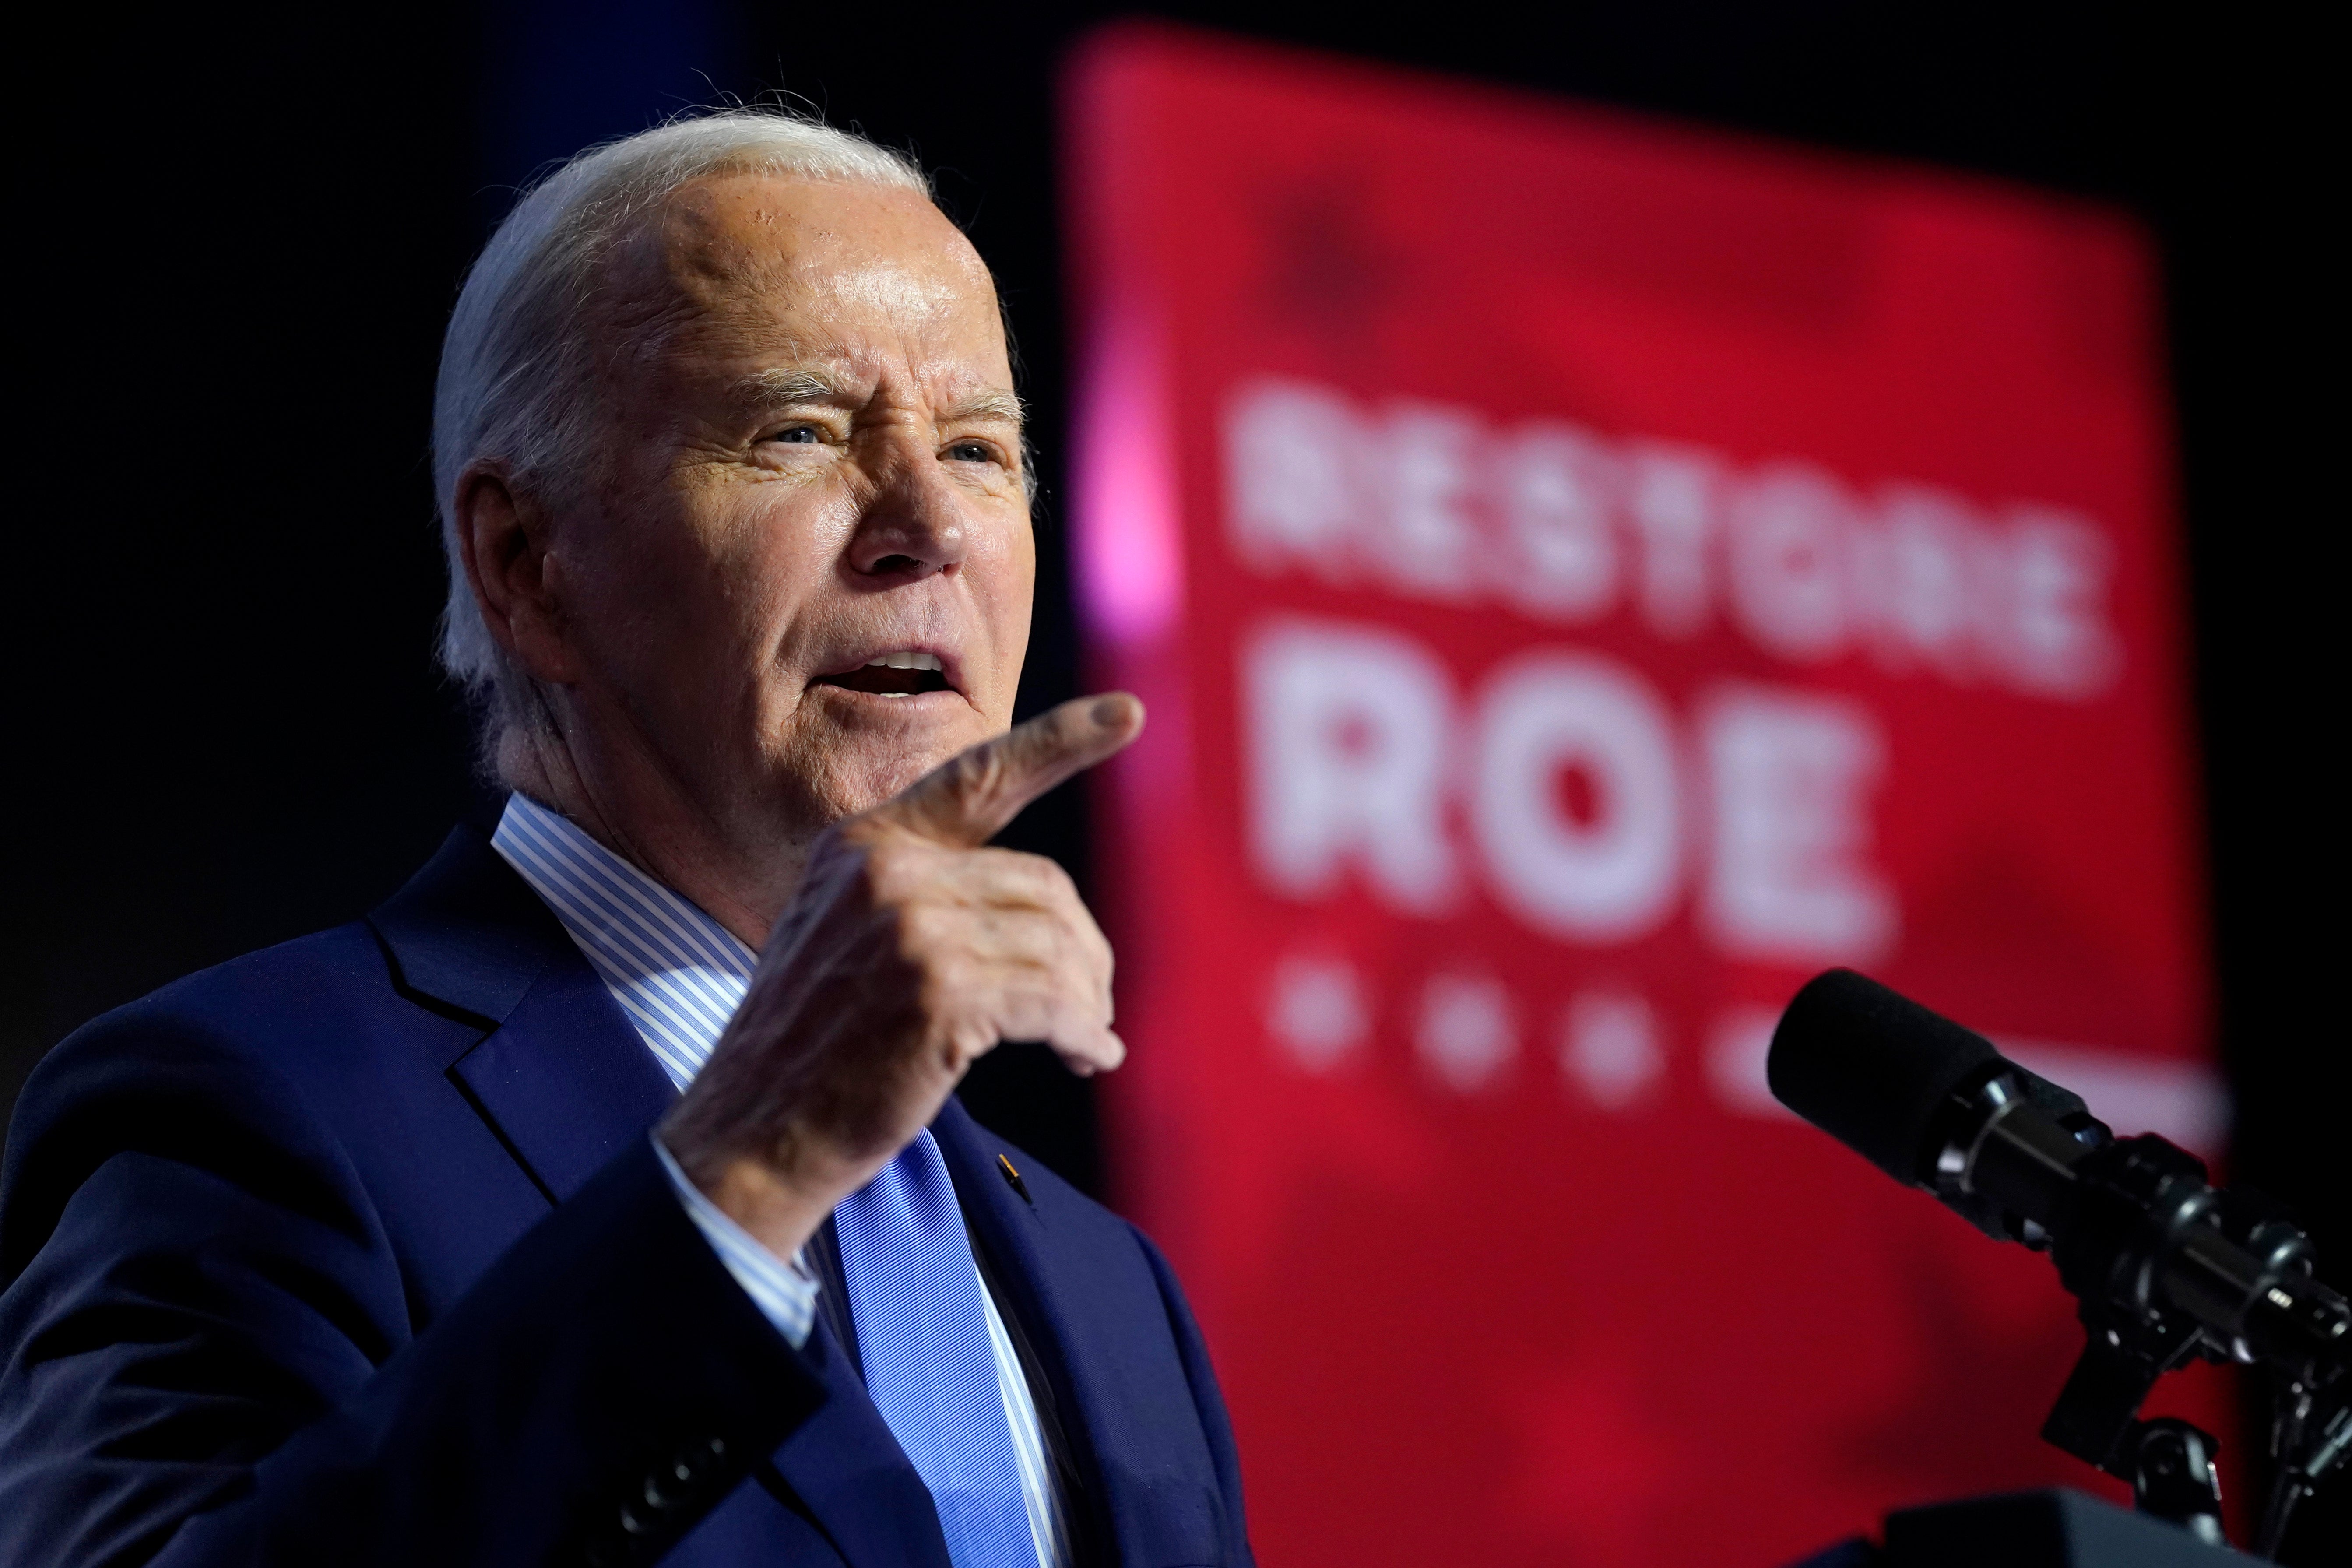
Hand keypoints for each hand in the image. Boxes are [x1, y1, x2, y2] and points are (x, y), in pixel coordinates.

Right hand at [657, 693, 1144, 1258]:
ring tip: (1085, 1039)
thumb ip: (926, 896)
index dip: (1061, 742)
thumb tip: (1047, 912)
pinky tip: (1089, 1058)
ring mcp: (911, 931)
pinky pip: (1054, 1003)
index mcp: (863, 843)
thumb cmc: (812, 1051)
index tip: (1129, 712)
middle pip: (1043, 886)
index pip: (978, 776)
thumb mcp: (848, 936)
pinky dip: (1084, 1034)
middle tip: (1090, 1006)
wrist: (752, 1135)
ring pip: (1057, 945)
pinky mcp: (939, 997)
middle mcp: (886, 871)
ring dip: (1087, 1000)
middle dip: (1082, 950)